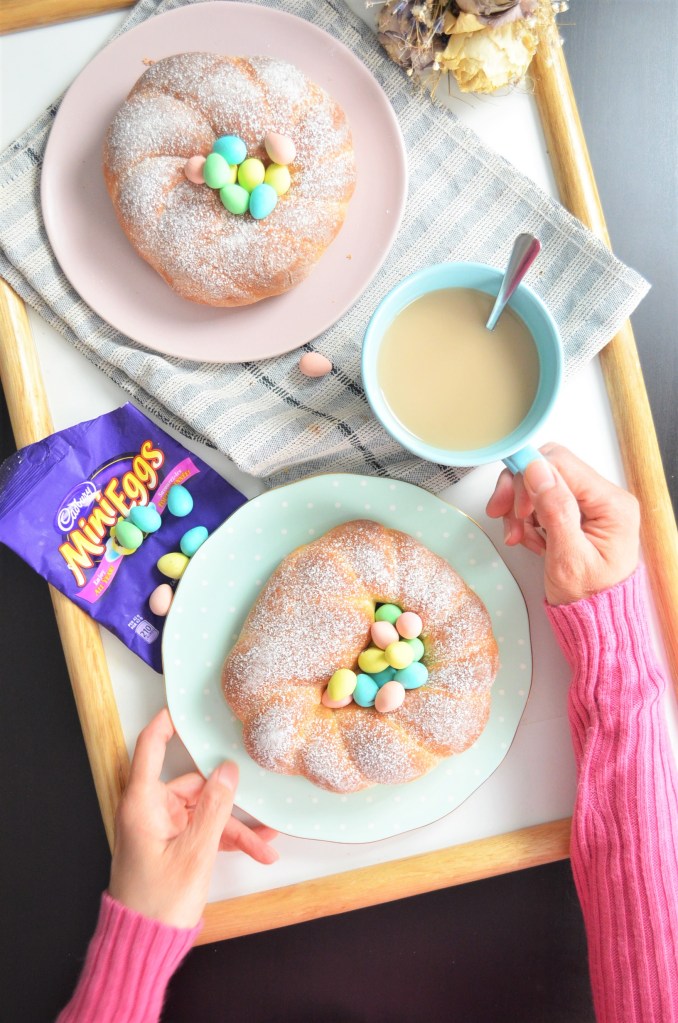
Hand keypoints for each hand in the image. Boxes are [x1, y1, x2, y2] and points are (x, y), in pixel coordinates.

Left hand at [108, 709, 277, 928]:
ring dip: (234, 827)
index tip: (186, 706)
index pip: (150, 747)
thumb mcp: (195, 853)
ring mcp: (160, 829)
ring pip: (203, 812)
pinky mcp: (170, 846)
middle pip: (192, 785)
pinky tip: (258, 849)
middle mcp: (149, 810)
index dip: (166, 723)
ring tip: (267, 842)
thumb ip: (215, 808)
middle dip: (228, 798)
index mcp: (142, 803)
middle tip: (258, 797)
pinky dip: (225, 840)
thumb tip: (228, 770)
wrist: (143, 945)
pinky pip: (201, 832)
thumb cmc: (158, 902)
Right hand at [486, 442, 639, 604]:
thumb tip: (537, 468)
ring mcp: (590, 504)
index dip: (528, 478)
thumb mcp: (568, 557)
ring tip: (519, 538)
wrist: (595, 621)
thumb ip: (555, 509)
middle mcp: (604, 497)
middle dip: (520, 493)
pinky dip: (527, 519)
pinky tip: (530, 540)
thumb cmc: (588, 598)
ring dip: (520, 510)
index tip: (510, 503)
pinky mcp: (576, 512)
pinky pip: (541, 501)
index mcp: (612, 503)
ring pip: (540, 484)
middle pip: (548, 469)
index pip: (561, 463)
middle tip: (502, 516)